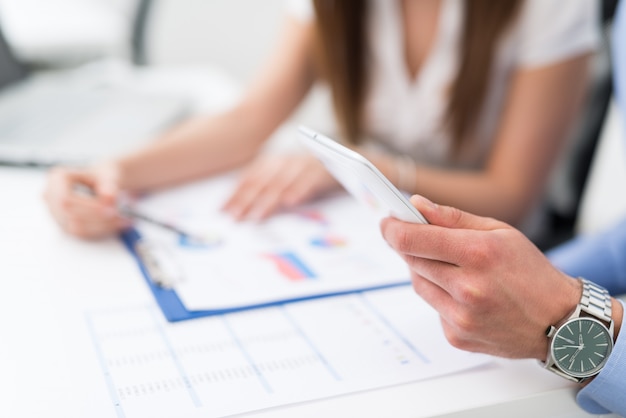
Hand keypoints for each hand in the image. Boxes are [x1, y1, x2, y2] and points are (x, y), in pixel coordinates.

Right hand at [43, 162, 129, 238]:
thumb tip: (109, 199)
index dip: (88, 207)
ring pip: (77, 228)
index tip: (111, 210)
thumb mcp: (108, 176)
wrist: (104, 183)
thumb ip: (109, 186)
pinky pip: (82, 234)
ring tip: (124, 220)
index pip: (66, 199)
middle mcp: (51, 196)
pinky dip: (102, 230)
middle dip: (99, 219)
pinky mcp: (65, 225)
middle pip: (71, 216)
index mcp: (57, 178)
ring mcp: (56, 213)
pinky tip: (117, 225)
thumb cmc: (103, 177)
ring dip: (102, 227)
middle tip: (124, 217)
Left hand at [222, 153, 339, 220]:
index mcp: (275, 163)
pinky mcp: (324, 171)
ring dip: (269, 201)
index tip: (224, 211)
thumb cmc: (313, 175)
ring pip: (283, 183)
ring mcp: (305, 165)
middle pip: (263, 182)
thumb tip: (245, 206)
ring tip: (258, 216)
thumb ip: (270, 188)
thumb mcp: (289, 179)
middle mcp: (287, 162)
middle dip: (247, 200)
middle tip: (236, 218)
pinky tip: (292, 203)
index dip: (236, 194)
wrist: (349, 160)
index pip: (250, 178)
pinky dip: (300, 190)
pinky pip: (310, 181)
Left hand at [380, 195, 581, 359]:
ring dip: (424, 271)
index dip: (391, 229)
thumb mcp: (500, 231)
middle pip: (411, 261)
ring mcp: (460, 316)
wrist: (559, 322)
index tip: (385, 222)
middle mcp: (467, 288)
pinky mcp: (457, 336)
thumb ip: (453, 218)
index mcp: (477, 254)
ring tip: (450, 266)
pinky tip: (463, 293)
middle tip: (417, 238)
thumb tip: (416, 205)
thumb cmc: (531, 272)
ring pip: (418, 284)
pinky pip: (433, 307)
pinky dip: (440, 296)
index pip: (412, 240)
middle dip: (409, 247)